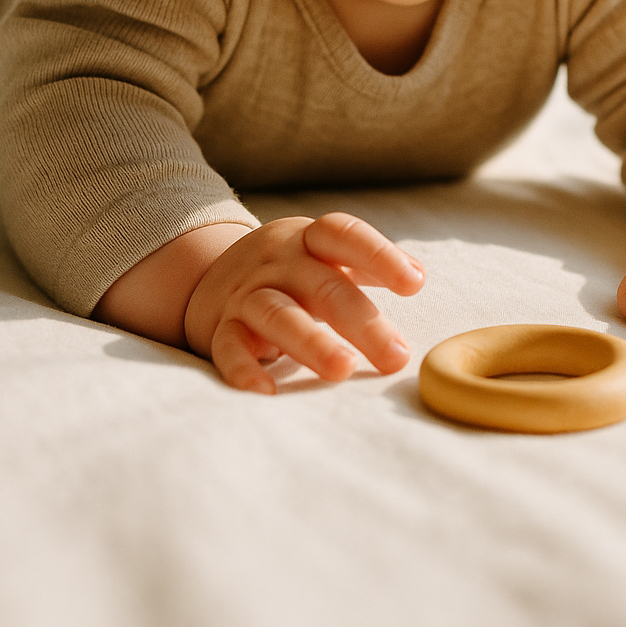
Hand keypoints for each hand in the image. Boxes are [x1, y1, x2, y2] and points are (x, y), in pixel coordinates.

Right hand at [184, 213, 424, 393]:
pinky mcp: (221, 328)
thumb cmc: (288, 270)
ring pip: (277, 313)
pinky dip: (244, 369)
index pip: (342, 235)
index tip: (414, 283)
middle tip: (396, 356)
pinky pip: (229, 346)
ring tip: (342, 369)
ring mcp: (247, 294)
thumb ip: (366, 264)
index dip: (379, 255)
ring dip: (311, 342)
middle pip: (322, 286)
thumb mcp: (322, 255)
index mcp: (308, 240)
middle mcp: (277, 263)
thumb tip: (417, 275)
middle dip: (362, 321)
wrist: (208, 275)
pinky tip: (265, 392)